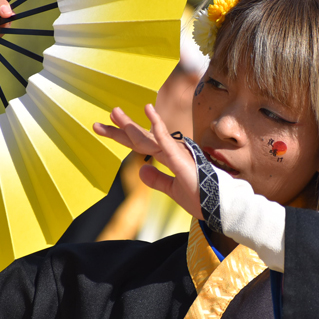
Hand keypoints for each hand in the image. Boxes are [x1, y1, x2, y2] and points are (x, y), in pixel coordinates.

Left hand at [93, 104, 202, 219]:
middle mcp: (171, 151)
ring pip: (148, 137)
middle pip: (140, 138)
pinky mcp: (182, 158)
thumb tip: (141, 169)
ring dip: (130, 125)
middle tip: (100, 123)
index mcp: (168, 157)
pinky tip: (148, 111)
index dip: (122, 136)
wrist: (218, 207)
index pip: (140, 144)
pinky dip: (157, 126)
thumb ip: (157, 179)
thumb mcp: (172, 190)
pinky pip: (166, 140)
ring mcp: (176, 153)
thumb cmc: (200, 197)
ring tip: (115, 113)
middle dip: (120, 129)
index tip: (104, 129)